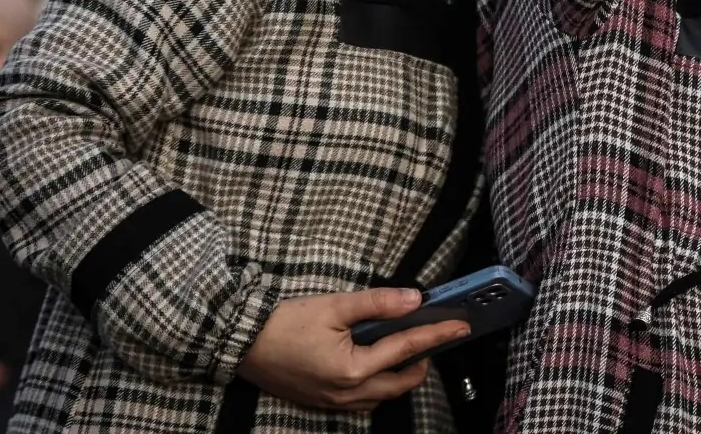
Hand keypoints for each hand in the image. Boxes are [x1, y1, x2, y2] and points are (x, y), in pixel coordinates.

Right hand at [235, 288, 469, 411]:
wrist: (238, 343)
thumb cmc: (284, 323)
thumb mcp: (334, 306)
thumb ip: (377, 303)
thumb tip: (415, 299)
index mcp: (353, 370)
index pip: (407, 349)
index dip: (437, 334)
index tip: (461, 326)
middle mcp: (348, 393)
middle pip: (401, 383)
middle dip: (422, 361)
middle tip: (435, 337)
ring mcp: (334, 402)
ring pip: (382, 394)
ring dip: (401, 375)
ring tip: (409, 349)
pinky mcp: (321, 402)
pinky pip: (363, 400)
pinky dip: (379, 383)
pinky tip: (377, 364)